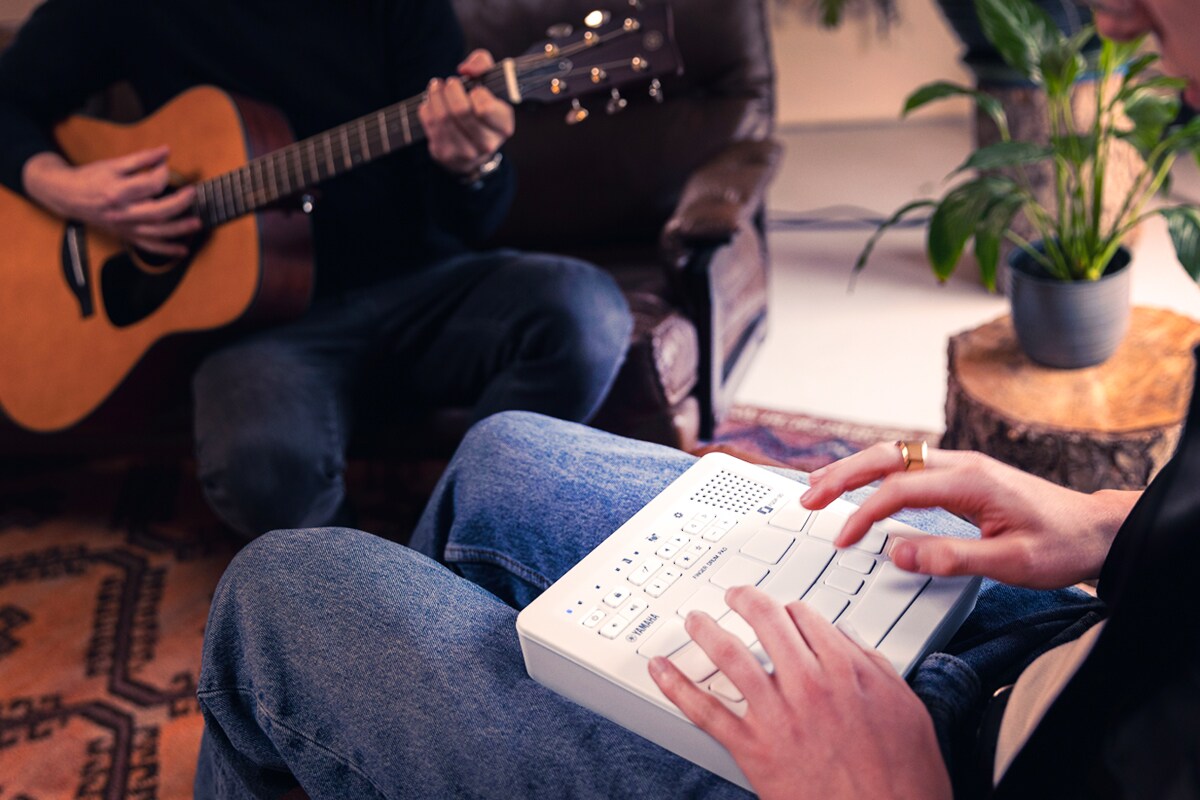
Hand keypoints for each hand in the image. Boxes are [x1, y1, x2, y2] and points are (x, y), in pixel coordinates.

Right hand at [23, 147, 200, 257]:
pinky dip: (166, 250)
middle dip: (179, 204)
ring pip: (155, 232)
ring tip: (197, 224)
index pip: (149, 185)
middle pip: (156, 212)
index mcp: (117, 190)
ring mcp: (123, 227)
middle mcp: (121, 212)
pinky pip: (148, 246)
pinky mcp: (125, 236)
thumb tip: (166, 151)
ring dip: (178, 230)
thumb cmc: (91, 178)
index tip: (167, 165)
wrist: (67, 196)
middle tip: (193, 193)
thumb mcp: (113, 164)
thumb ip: (141, 158)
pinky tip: (182, 251)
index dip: (163, 173)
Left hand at [418, 49, 514, 176]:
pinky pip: (429, 125)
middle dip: (451, 90)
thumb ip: (483, 64)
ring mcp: (464, 153)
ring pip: (442, 118)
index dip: (476, 93)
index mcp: (503, 127)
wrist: (473, 147)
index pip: (485, 107)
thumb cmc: (483, 108)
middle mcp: (486, 144)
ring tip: (437, 88)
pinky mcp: (444, 155)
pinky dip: (427, 108)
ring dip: (435, 96)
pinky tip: (431, 103)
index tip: (474, 89)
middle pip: (460, 111)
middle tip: (450, 83)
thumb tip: (466, 69)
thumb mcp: (491, 83)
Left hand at [650, 586, 951, 799]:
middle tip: (734, 596)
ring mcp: (776, 715)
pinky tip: (661, 669)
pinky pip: (706, 710)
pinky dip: (677, 686)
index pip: (805, 618)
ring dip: (706, 630)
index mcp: (846, 670)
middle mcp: (807, 684)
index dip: (790, 610)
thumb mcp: (907, 709)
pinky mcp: (753, 748)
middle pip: (765, 623)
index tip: (783, 611)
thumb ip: (874, 668)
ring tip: (694, 619)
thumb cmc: (904, 778)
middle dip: (745, 601)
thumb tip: (849, 643)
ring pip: (729, 656)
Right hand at [800, 443, 1138, 587]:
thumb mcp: (1011, 562)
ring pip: (893, 455)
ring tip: (818, 485)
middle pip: (887, 457)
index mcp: (971, 480)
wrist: (1097, 529)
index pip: (898, 489)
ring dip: (853, 468)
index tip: (843, 538)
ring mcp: (961, 466)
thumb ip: (952, 557)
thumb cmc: (1060, 545)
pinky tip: (858, 484)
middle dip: (842, 474)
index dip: (863, 512)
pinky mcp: (961, 476)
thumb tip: (898, 553)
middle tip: (807, 496)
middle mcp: (962, 464)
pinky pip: (906, 464)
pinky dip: (874, 471)